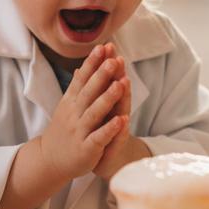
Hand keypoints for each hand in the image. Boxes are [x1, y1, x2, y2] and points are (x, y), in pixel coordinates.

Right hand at [38, 45, 126, 180]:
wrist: (50, 159)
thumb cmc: (65, 129)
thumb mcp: (69, 105)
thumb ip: (79, 86)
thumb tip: (85, 63)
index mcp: (71, 101)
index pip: (82, 78)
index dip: (92, 63)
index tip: (103, 47)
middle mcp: (74, 113)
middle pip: (89, 92)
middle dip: (101, 75)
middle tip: (113, 60)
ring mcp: (80, 131)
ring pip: (94, 112)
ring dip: (107, 98)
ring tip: (121, 84)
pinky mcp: (87, 148)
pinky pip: (99, 137)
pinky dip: (110, 129)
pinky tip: (122, 121)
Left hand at [93, 48, 149, 179]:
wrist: (106, 162)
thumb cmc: (99, 133)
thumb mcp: (93, 109)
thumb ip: (93, 89)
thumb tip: (85, 67)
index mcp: (106, 104)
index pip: (108, 80)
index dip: (107, 64)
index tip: (106, 45)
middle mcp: (115, 113)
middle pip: (117, 91)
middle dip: (117, 74)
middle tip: (117, 58)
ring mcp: (118, 128)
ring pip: (121, 110)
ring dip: (122, 96)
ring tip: (123, 82)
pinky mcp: (115, 145)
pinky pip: (118, 136)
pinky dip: (120, 128)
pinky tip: (123, 120)